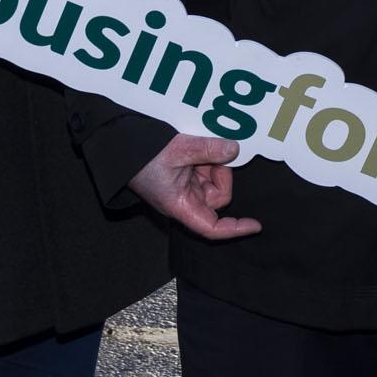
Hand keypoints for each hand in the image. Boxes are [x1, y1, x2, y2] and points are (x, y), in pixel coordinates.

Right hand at [130, 132, 259, 239]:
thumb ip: (208, 150)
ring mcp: (184, 189)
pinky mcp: (183, 177)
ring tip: (196, 149)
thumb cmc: (143, 157)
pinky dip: (206, 159)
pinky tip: (196, 149)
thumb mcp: (178, 150)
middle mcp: (184, 201)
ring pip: (213, 181)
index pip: (212, 228)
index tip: (256, 225)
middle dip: (219, 174)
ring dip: (211, 163)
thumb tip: (234, 150)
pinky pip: (205, 171)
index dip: (235, 229)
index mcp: (180, 205)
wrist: (121, 147)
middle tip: (208, 154)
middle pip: (218, 197)